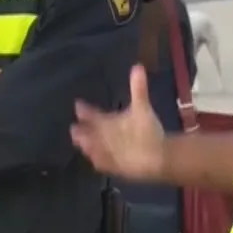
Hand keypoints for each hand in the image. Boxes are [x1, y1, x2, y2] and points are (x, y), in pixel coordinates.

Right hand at [70, 65, 166, 179]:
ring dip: (89, 145)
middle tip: (74, 128)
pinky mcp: (112, 165)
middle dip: (82, 131)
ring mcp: (107, 151)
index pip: (93, 114)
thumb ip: (138, 89)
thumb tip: (138, 66)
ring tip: (83, 142)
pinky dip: (100, 160)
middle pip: (90, 132)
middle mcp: (105, 136)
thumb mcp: (141, 108)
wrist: (158, 153)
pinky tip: (96, 158)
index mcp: (108, 121)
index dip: (86, 110)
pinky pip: (103, 163)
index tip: (78, 104)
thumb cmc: (147, 130)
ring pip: (94, 147)